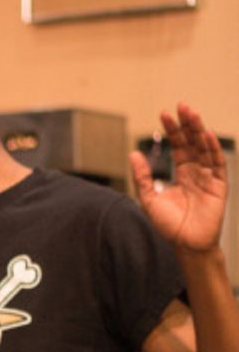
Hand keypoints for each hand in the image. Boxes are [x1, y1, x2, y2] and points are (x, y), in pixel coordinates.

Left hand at [129, 102, 228, 252]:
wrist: (185, 245)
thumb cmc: (168, 225)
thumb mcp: (148, 199)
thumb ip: (142, 177)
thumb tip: (133, 154)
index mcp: (181, 174)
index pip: (178, 147)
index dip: (172, 131)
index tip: (164, 114)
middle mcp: (196, 172)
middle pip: (193, 143)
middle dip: (187, 124)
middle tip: (181, 106)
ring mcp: (208, 178)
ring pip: (204, 149)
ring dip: (198, 130)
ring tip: (191, 114)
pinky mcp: (218, 186)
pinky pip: (216, 164)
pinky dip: (211, 149)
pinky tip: (204, 135)